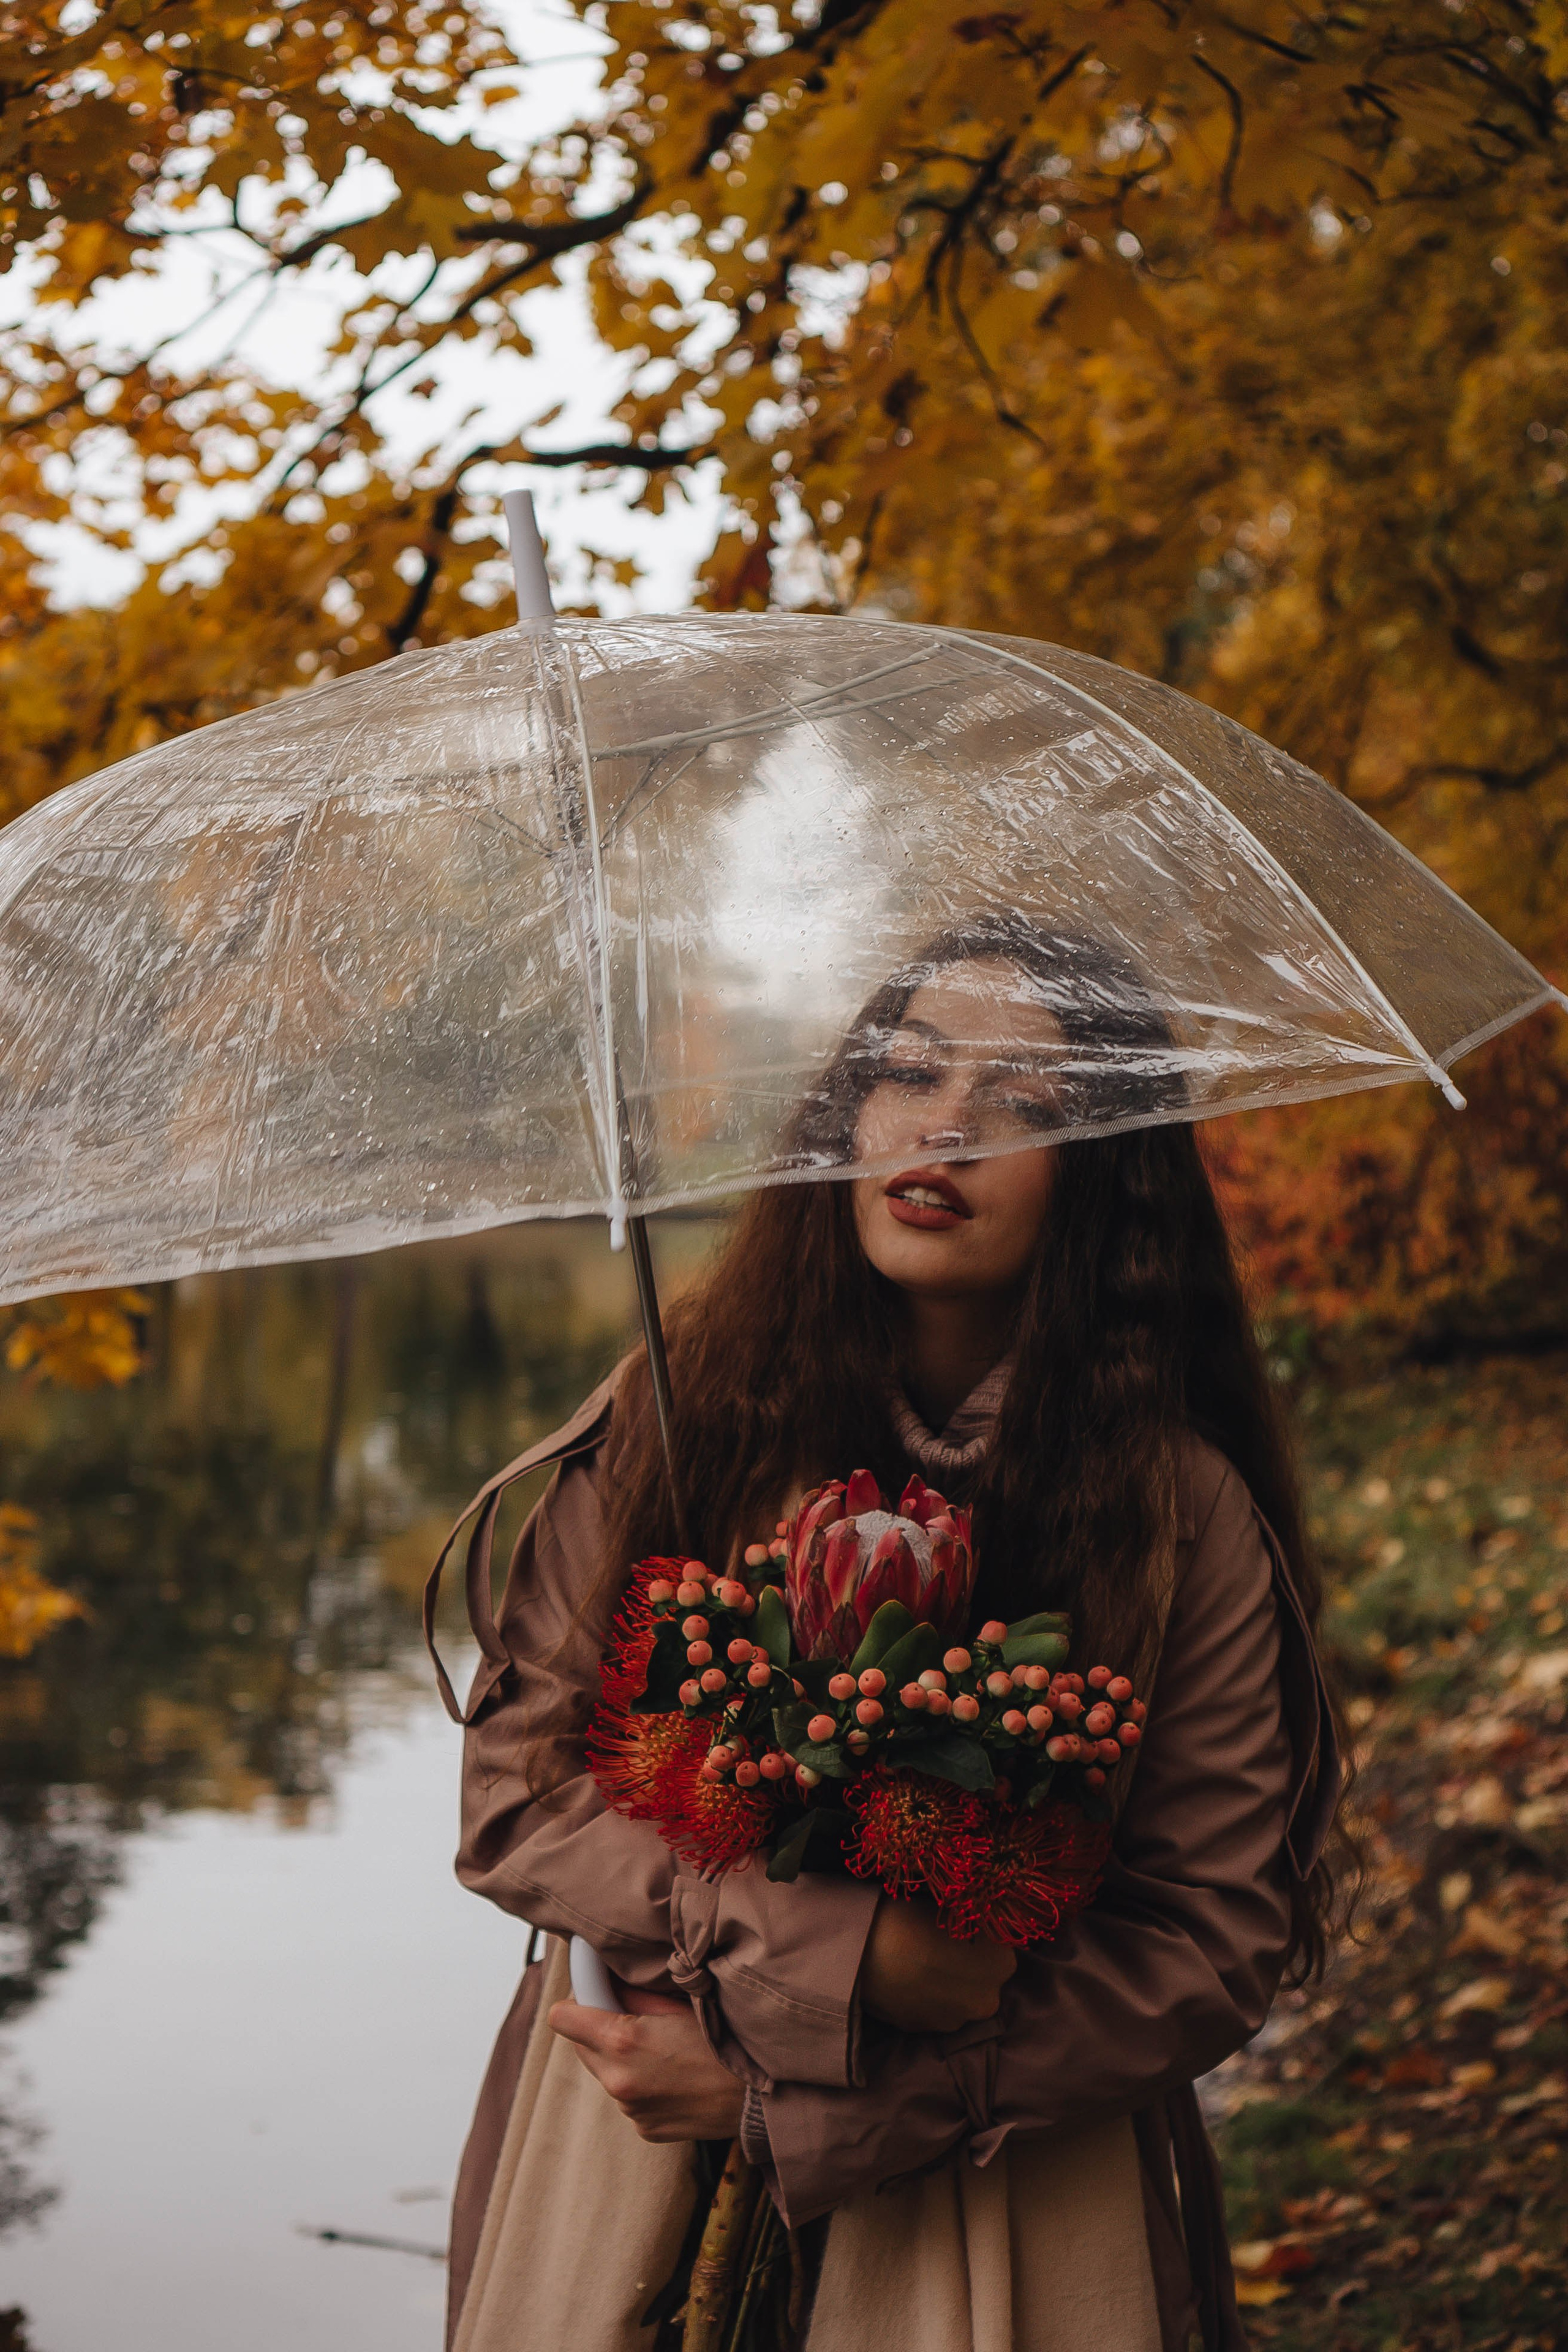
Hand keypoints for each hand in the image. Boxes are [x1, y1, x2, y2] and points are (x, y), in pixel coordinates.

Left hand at [548, 1992, 745, 2142]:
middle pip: (581, 2046)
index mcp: (623, 2042)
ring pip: (606, 2073)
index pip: (562, 2018)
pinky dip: (642, 2084)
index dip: (577, 2001)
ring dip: (622, 2059)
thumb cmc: (727, 2041)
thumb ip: (636, 1994)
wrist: (764, 2099)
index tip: (596, 1994)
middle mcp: (618, 2082)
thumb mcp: (682, 2003)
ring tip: (666, 2051)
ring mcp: (631, 2111)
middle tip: (638, 2019)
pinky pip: (629, 2098)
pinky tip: (676, 2076)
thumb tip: (607, 1981)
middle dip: (600, 2030)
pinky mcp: (646, 2131)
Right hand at [859, 1895, 1016, 2033]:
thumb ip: (970, 1922)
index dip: (980, 1937)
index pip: (999, 1949)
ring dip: (945, 1985)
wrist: (863, 1952)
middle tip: (938, 1946)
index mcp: (1001, 1963)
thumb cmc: (910, 1918)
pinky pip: (932, 2011)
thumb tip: (971, 1921)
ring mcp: (956, 2022)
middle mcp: (987, 2000)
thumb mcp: (949, 1908)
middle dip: (967, 1966)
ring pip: (957, 1998)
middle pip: (982, 1979)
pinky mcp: (925, 2032)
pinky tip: (905, 1980)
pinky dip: (924, 1998)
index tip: (960, 1928)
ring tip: (917, 1964)